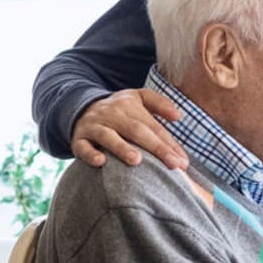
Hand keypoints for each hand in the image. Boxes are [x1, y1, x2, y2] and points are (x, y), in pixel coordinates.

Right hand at [71, 89, 188, 170]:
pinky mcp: (78, 139)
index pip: (153, 126)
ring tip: (136, 160)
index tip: (183, 161)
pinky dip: (90, 154)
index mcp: (129, 105)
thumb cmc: (118, 110)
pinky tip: (101, 162)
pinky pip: (83, 147)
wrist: (80, 108)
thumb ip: (159, 103)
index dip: (169, 143)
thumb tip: (178, 115)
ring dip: (122, 148)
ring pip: (108, 137)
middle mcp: (112, 114)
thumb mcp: (137, 98)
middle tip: (173, 164)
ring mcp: (94, 126)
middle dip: (156, 148)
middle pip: (136, 131)